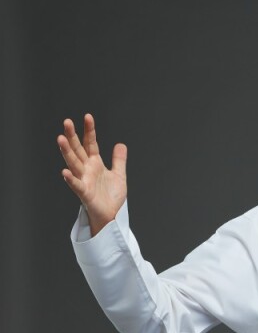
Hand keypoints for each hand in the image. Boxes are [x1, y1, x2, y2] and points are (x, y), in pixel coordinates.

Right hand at [57, 113, 126, 235]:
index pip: (90, 143)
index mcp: (95, 163)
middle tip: (67, 122)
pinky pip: (76, 185)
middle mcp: (87, 169)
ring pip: (74, 163)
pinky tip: (65, 172)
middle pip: (78, 150)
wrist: (112, 216)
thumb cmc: (111, 198)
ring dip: (67, 152)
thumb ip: (118, 160)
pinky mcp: (84, 193)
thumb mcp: (119, 176)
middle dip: (72, 136)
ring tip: (60, 139)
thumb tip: (121, 144)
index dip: (89, 131)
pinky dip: (71, 179)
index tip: (88, 117)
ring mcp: (84, 180)